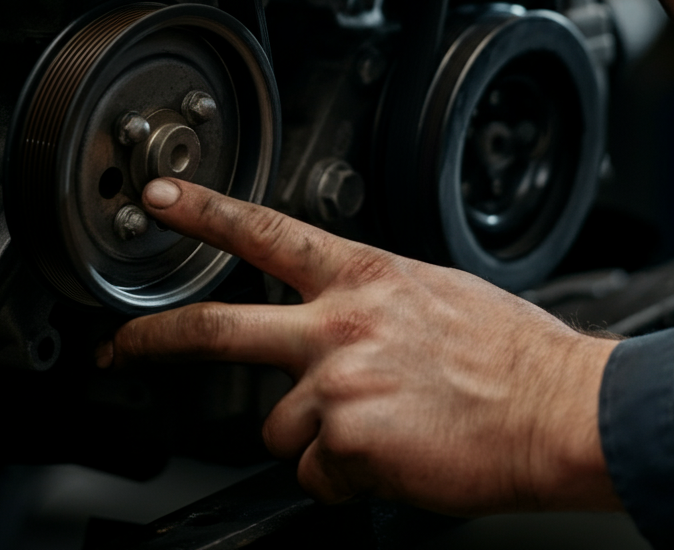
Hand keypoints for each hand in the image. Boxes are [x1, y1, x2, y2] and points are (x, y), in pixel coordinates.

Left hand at [98, 179, 620, 514]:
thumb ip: (372, 302)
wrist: (552, 405)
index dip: (206, 212)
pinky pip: (318, 474)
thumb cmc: (507, 352)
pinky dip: (349, 475)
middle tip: (120, 345)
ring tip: (383, 427)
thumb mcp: (434, 293)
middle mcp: (340, 323)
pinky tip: (396, 454)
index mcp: (366, 276)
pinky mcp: (348, 442)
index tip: (163, 198)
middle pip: (219, 330)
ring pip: (280, 426)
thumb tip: (337, 327)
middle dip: (156, 339)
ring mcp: (338, 383)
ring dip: (318, 436)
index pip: (268, 233)